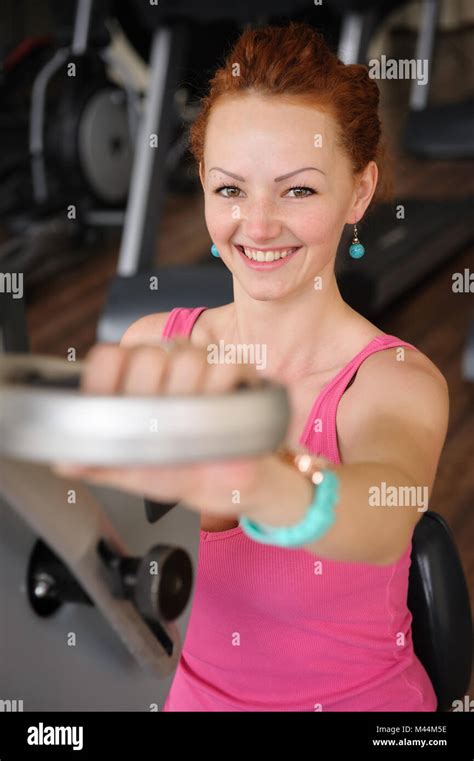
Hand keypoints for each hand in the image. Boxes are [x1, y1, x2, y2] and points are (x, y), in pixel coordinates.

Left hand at [52, 340, 272, 516]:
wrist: (218, 483)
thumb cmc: (172, 470)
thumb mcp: (129, 472)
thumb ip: (96, 463)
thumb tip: (66, 461)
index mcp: (130, 381)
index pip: (108, 358)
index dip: (110, 382)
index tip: (120, 413)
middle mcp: (162, 365)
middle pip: (149, 357)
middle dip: (155, 400)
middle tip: (163, 428)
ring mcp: (198, 365)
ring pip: (189, 360)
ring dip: (192, 401)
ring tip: (193, 426)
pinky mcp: (235, 372)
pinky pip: (227, 366)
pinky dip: (222, 393)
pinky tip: (218, 415)